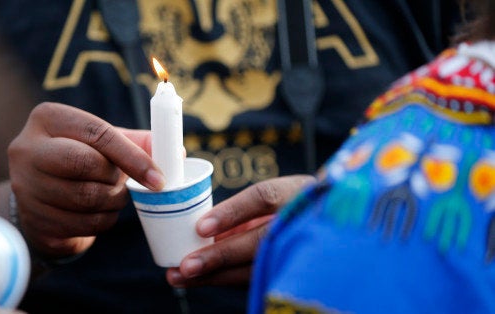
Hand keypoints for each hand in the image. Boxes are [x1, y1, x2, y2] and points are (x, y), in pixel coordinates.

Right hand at [8, 102, 164, 256]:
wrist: (42, 195)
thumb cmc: (79, 159)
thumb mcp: (102, 141)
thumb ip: (137, 142)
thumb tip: (177, 153)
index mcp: (48, 118)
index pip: (98, 132)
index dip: (133, 156)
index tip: (158, 178)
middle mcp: (26, 148)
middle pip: (86, 164)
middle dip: (115, 179)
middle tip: (125, 185)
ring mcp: (25, 185)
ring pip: (85, 198)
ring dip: (113, 202)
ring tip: (114, 196)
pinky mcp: (32, 218)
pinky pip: (81, 224)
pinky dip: (102, 221)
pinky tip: (101, 212)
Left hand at [166, 175, 314, 286]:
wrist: (331, 223)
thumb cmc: (293, 204)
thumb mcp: (278, 195)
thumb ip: (244, 210)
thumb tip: (200, 228)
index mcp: (297, 192)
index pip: (263, 198)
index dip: (232, 212)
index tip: (201, 228)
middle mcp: (301, 221)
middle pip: (258, 242)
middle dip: (219, 256)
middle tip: (184, 266)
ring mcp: (300, 250)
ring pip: (254, 269)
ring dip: (215, 276)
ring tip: (180, 277)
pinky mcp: (291, 272)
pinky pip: (254, 279)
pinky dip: (225, 279)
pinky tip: (200, 279)